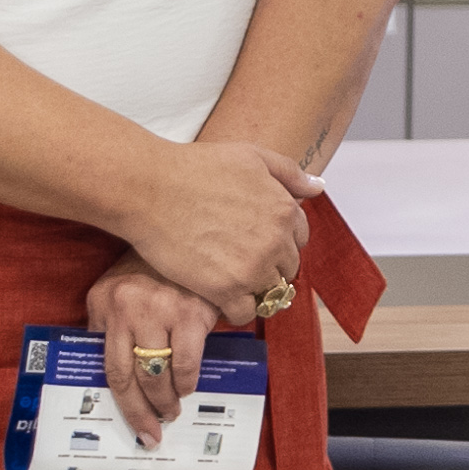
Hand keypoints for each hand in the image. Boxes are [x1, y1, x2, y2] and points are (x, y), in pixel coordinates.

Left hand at [84, 255, 224, 447]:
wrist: (180, 227)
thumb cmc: (144, 266)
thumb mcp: (110, 289)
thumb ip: (103, 325)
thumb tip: (104, 368)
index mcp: (109, 307)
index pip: (114, 370)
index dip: (127, 406)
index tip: (139, 429)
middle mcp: (134, 311)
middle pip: (139, 378)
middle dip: (148, 410)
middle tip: (157, 428)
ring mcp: (166, 311)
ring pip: (165, 372)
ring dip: (171, 398)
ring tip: (174, 409)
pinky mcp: (196, 309)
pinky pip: (192, 358)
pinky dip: (190, 378)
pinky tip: (189, 385)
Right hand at [121, 140, 318, 322]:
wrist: (150, 188)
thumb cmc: (195, 168)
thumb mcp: (250, 156)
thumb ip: (288, 173)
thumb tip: (317, 188)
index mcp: (284, 209)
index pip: (300, 238)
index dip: (279, 239)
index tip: (257, 240)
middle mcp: (276, 241)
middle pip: (287, 268)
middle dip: (269, 265)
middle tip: (239, 261)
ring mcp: (252, 268)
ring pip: (269, 293)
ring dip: (253, 289)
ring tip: (229, 279)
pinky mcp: (225, 290)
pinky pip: (244, 313)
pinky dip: (234, 308)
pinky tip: (218, 294)